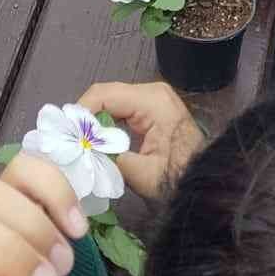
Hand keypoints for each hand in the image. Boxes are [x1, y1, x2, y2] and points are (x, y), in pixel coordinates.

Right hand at [78, 81, 204, 199]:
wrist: (208, 184)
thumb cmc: (180, 178)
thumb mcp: (143, 174)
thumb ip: (109, 158)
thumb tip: (80, 151)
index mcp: (151, 100)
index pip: (104, 94)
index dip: (81, 112)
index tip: (66, 134)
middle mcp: (151, 91)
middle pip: (106, 94)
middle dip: (84, 116)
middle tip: (68, 139)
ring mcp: (152, 98)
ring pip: (110, 100)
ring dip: (93, 120)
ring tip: (77, 141)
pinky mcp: (151, 109)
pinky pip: (120, 109)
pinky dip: (106, 123)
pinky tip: (95, 140)